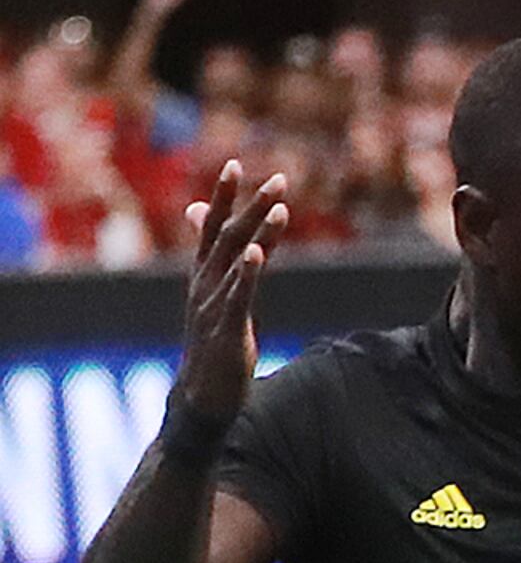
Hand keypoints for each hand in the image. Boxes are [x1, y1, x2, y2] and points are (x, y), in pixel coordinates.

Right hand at [170, 161, 286, 438]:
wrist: (200, 398)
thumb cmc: (213, 344)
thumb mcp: (216, 298)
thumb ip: (221, 258)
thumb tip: (205, 219)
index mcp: (203, 277)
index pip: (211, 229)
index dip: (223, 197)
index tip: (235, 164)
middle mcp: (204, 286)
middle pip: (227, 238)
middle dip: (251, 207)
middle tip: (278, 179)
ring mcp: (213, 307)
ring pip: (235, 262)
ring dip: (257, 232)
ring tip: (278, 206)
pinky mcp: (226, 331)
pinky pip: (237, 297)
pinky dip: (246, 273)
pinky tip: (256, 252)